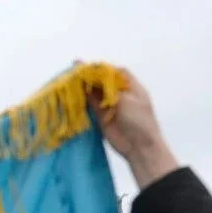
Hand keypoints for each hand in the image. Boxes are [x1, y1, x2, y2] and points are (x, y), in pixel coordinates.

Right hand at [81, 63, 179, 188]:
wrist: (139, 146)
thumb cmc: (139, 121)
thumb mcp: (127, 100)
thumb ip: (109, 89)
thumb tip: (94, 80)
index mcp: (132, 87)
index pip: (117, 72)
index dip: (104, 68)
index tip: (91, 66)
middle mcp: (121, 95)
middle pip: (104, 81)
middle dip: (91, 75)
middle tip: (76, 68)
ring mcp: (110, 106)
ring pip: (96, 92)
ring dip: (85, 86)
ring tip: (71, 78)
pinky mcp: (102, 117)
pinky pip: (91, 105)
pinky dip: (83, 99)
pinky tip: (74, 92)